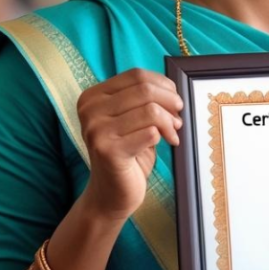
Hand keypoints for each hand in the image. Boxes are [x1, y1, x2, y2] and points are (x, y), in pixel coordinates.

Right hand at [77, 68, 182, 221]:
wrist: (111, 194)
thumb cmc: (127, 153)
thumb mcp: (132, 119)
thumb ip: (144, 100)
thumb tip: (173, 89)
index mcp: (92, 97)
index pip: (136, 75)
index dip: (163, 85)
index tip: (175, 100)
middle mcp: (90, 110)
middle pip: (144, 90)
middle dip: (170, 102)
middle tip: (178, 118)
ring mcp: (96, 130)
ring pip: (150, 110)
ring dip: (169, 122)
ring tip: (173, 133)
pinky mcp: (108, 151)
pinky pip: (150, 133)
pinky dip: (163, 137)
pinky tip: (166, 145)